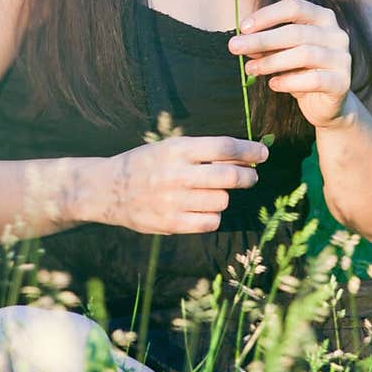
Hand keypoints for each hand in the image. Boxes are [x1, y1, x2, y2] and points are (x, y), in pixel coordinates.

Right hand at [101, 136, 269, 235]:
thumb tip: (245, 157)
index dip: (249, 150)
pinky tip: (203, 209)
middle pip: (229, 176)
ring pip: (221, 201)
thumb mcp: (170, 148)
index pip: (224, 147)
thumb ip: (204, 152)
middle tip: (251, 176)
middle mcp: (176, 174)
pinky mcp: (171, 223)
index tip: (263, 153)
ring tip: (210, 193)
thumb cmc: (146, 164)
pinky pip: (210, 222)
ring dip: (223, 197)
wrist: (109, 189)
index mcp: (177, 150)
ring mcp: (173, 201)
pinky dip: (212, 216)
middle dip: (248, 176)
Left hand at [228, 0, 351, 129]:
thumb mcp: (282, 53)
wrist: (325, 105)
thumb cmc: (301, 71)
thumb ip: (266, 45)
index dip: (267, 15)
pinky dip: (288, 82)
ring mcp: (342, 58)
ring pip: (304, 54)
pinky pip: (313, 79)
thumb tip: (243, 41)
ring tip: (250, 69)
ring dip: (271, 61)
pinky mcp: (342, 83)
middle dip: (261, 39)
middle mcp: (336, 34)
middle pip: (296, 32)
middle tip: (234, 47)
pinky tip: (273, 84)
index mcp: (323, 18)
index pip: (294, 7)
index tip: (243, 27)